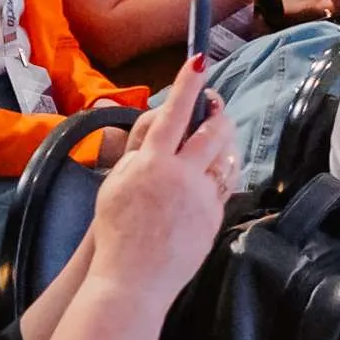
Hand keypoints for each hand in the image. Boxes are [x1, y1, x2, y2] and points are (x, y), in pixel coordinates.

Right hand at [83, 56, 239, 285]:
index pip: (174, 113)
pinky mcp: (213, 217)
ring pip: (225, 158)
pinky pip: (223, 188)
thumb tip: (155, 140)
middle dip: (218, 112)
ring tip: (217, 139)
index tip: (199, 60)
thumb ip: (136, 158)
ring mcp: (201, 197)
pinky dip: (219, 176)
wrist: (133, 279)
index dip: (188, 84)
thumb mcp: (115, 186)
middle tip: (216, 104)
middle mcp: (181, 175)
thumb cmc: (115, 233)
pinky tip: (210, 178)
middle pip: (212, 132)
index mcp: (152, 163)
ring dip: (223, 143)